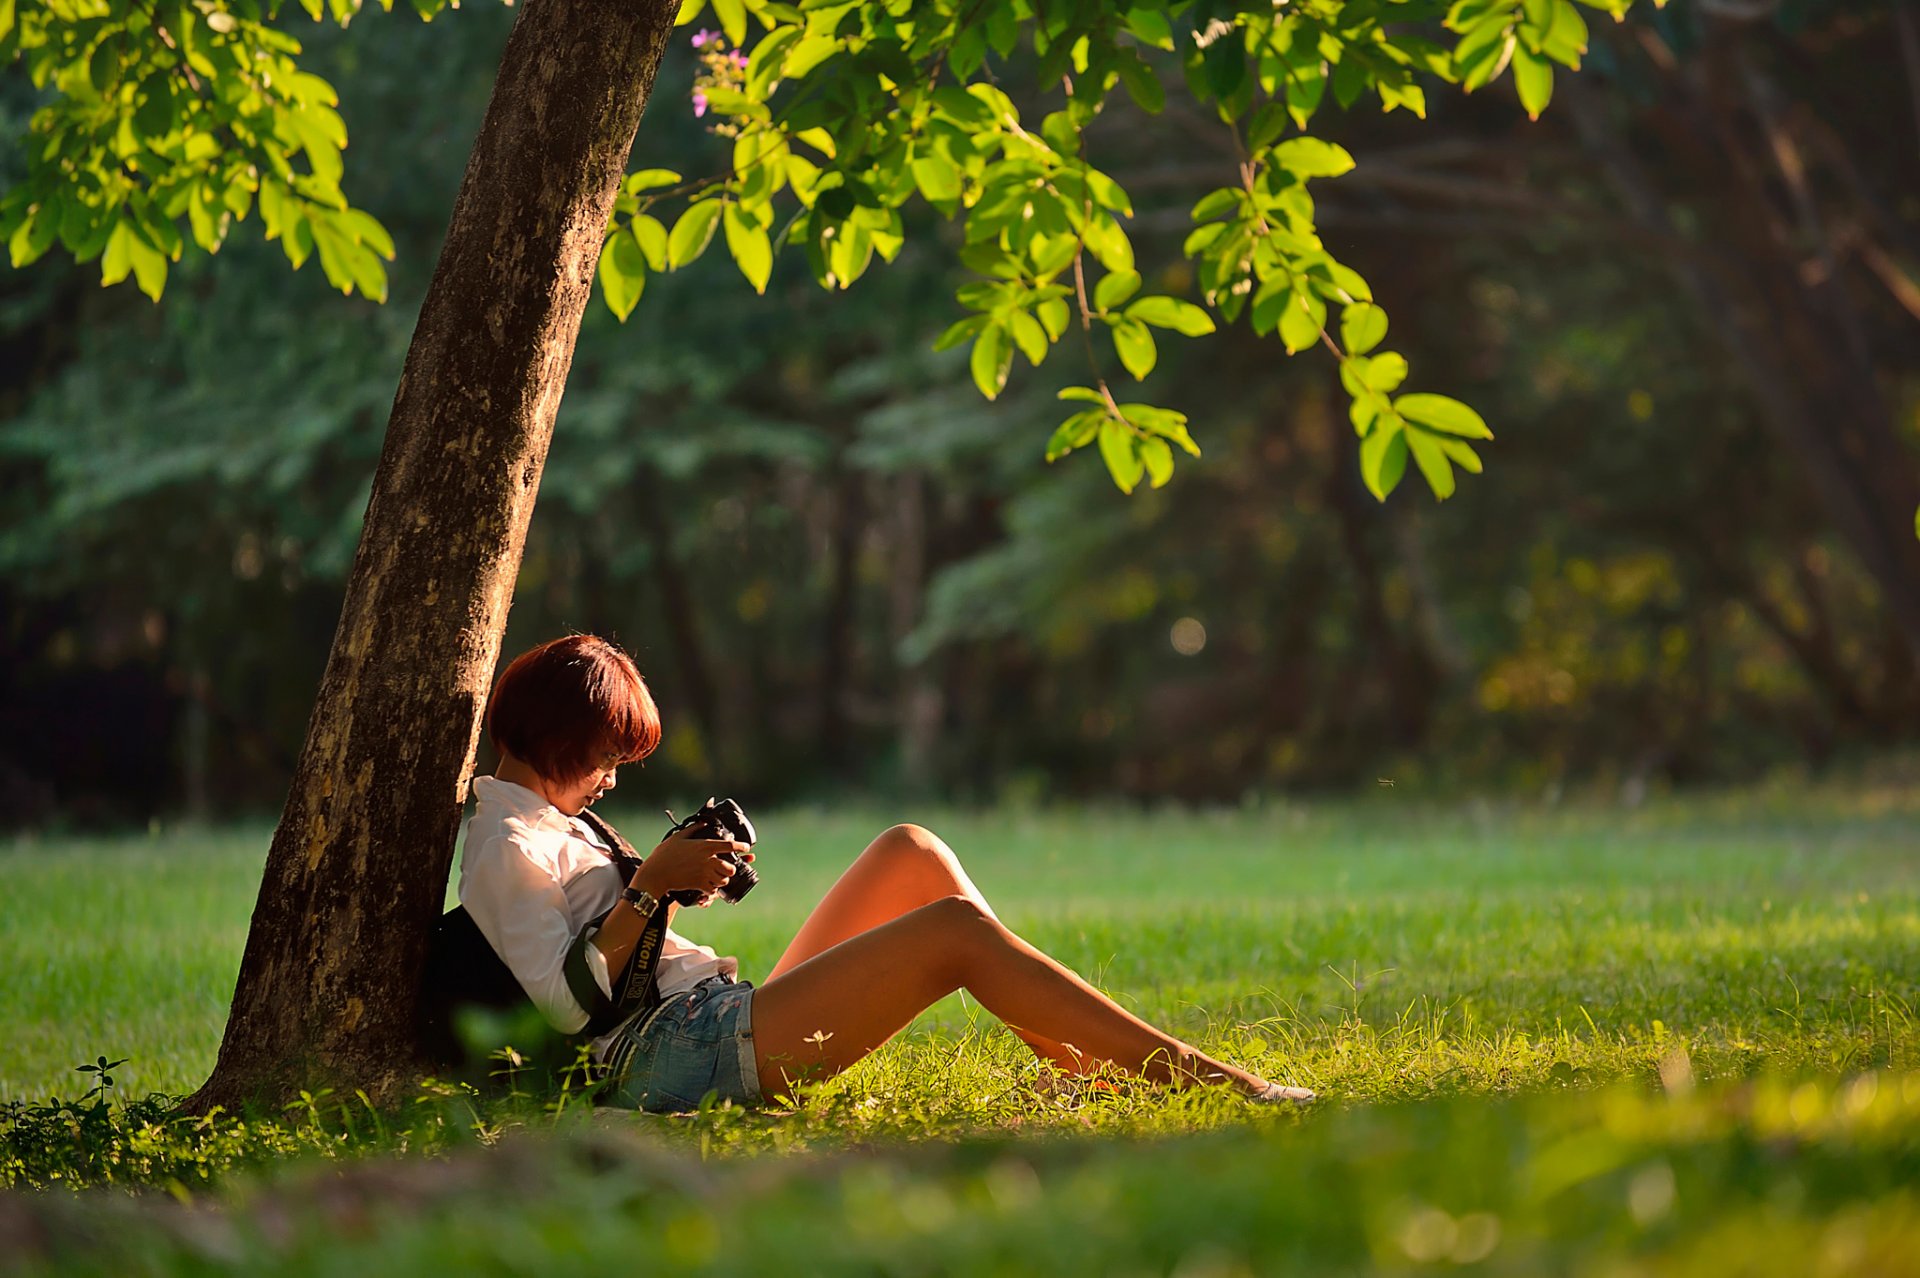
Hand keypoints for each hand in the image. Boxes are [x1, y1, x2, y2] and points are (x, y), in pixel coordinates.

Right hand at [632, 828, 753, 898]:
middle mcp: (707, 860)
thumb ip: (693, 829)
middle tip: (727, 868)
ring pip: (723, 880)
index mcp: (704, 846)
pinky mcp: (698, 885)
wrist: (655, 874)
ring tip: (718, 878)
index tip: (747, 848)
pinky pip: (713, 890)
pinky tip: (709, 886)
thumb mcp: (677, 837)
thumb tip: (703, 822)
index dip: (741, 846)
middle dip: (731, 869)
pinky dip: (713, 889)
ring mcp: (703, 874)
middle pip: (730, 867)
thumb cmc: (664, 855)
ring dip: (722, 879)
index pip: (729, 845)